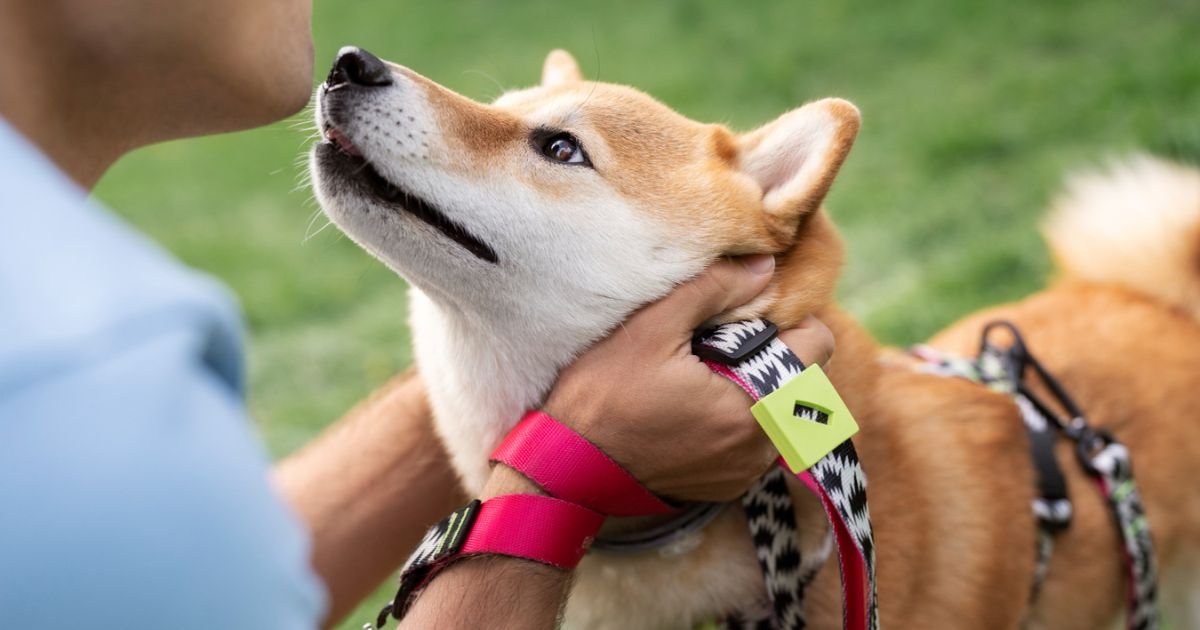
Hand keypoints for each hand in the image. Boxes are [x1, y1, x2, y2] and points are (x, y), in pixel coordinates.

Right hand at [543, 255, 834, 502]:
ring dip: (758, 390)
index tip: (750, 313)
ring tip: (705, 374)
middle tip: (722, 341)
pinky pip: (754, 443)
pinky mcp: (726, 486)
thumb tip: (764, 264)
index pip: (818, 345)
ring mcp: (744, 470)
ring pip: (780, 413)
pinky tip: (694, 407)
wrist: (566, 465)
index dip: (791, 319)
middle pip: (802, 379)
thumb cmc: (603, 394)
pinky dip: (738, 422)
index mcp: (756, 404)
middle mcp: (762, 446)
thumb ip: (713, 289)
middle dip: (774, 355)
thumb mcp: (652, 327)